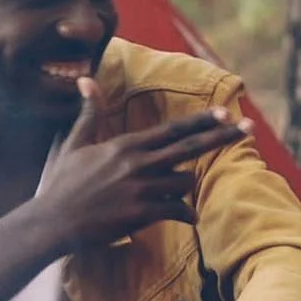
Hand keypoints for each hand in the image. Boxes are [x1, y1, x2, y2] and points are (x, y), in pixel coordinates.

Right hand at [31, 79, 244, 252]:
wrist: (52, 222)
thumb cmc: (63, 183)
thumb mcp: (74, 143)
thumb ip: (89, 113)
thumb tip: (85, 79)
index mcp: (126, 145)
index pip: (173, 129)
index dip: (202, 120)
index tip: (225, 113)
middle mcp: (138, 164)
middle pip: (190, 148)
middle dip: (222, 137)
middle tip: (248, 128)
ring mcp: (142, 190)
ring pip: (185, 182)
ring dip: (185, 186)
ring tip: (171, 192)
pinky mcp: (141, 215)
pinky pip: (177, 211)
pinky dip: (185, 214)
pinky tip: (188, 216)